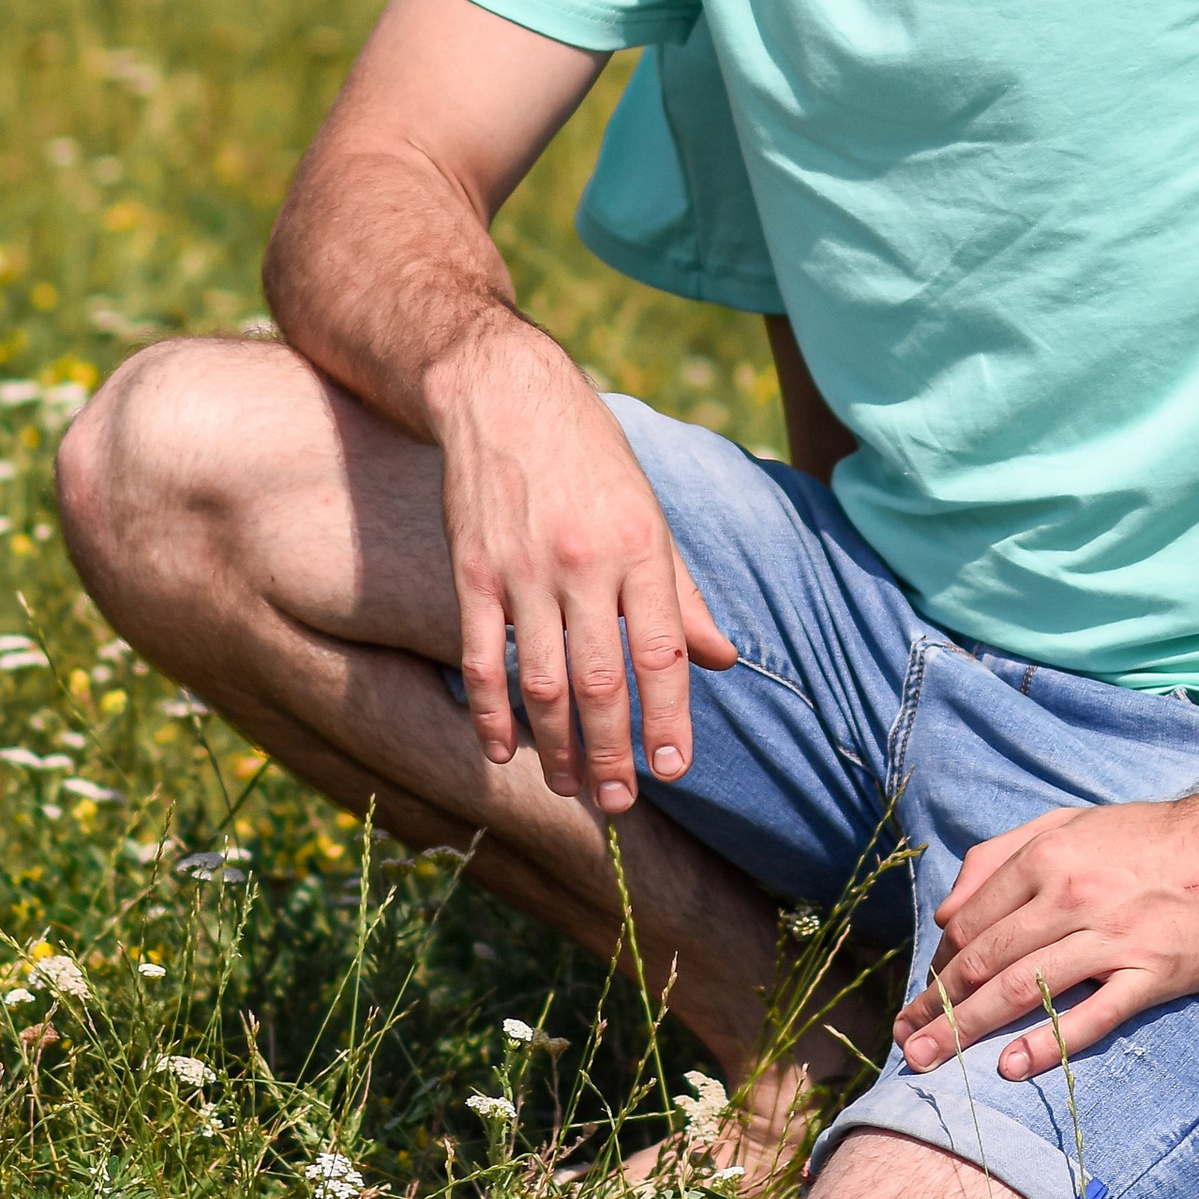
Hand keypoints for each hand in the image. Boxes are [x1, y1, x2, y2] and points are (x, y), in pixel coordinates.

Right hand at [432, 318, 736, 816]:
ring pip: (541, 682)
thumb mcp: (649, 512)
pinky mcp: (472, 573)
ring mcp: (523, 570)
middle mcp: (584, 562)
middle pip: (600, 681)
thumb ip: (682, 594)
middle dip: (613, 751)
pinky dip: (491, 714)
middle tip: (620, 803)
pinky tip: (502, 752)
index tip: (674, 770)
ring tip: (573, 788)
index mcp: (640, 546)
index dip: (669, 717)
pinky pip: (481, 660)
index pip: (662, 651)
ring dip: (556, 748)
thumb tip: (725, 660)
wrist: (505, 394)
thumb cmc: (590, 457)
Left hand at [893, 790, 1198, 1078]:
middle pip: (987, 962)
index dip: (937, 968)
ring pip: (1025, 989)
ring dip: (970, 1030)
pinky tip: (1012, 1068)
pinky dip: (1048, 1042)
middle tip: (906, 1045)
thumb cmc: (1151, 838)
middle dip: (938, 1008)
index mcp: (1047, 857)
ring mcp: (1113, 936)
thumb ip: (1002, 856)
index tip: (917, 1002)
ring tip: (930, 1062)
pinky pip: (1091, 1014)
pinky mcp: (1152, 971)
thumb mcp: (1071, 824)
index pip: (972, 924)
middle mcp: (1072, 895)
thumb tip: (947, 910)